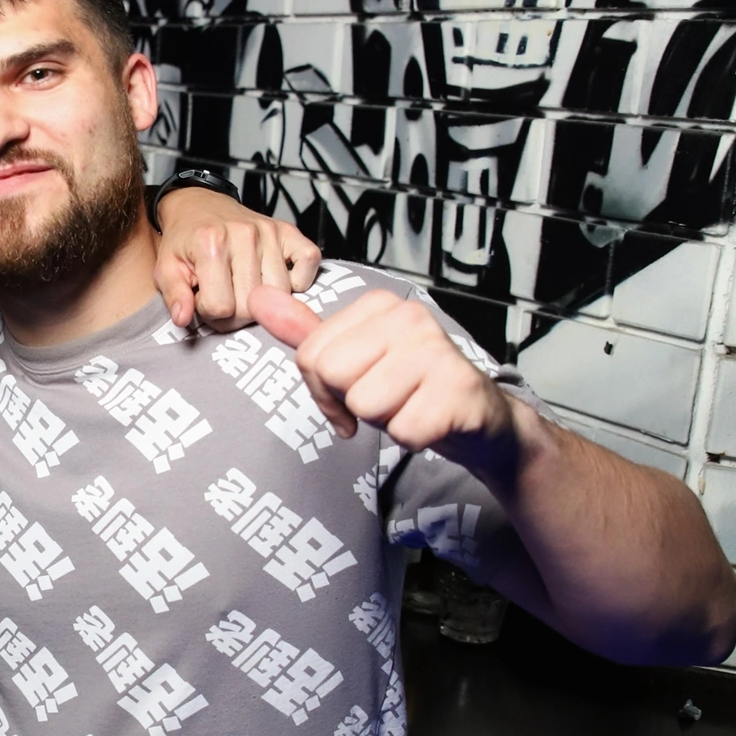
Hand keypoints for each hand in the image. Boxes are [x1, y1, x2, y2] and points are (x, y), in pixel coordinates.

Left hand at [154, 192, 321, 330]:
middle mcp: (244, 234)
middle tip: (224, 297)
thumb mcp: (167, 267)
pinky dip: (300, 278)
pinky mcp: (288, 231)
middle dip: (235, 313)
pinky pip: (310, 261)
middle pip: (253, 305)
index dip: (210, 312)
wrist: (198, 206)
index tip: (204, 299)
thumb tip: (184, 319)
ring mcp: (269, 232)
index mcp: (211, 243)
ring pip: (281, 293)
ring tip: (243, 289)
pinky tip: (278, 278)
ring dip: (264, 300)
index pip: (221, 307)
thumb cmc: (184, 241)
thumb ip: (174, 295)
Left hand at [251, 286, 514, 470]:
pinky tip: (431, 422)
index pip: (312, 356)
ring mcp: (438, 351)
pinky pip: (402, 430)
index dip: (324, 390)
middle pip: (334, 376)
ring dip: (385, 420)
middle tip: (386, 401)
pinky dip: (413, 438)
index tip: (352, 393)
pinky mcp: (459, 390)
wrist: (479, 417)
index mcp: (380, 304)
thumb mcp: (354, 355)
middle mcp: (410, 317)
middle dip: (353, 403)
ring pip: (366, 404)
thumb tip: (256, 297)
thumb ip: (304, 331)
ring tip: (410, 406)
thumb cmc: (410, 386)